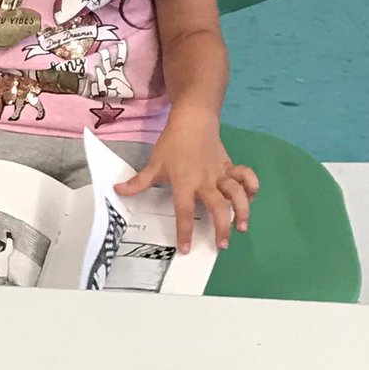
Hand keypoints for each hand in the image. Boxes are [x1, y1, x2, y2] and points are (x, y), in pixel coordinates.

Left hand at [114, 112, 258, 253]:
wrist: (193, 120)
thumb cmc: (172, 144)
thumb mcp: (154, 163)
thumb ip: (139, 182)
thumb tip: (118, 191)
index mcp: (184, 182)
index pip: (184, 210)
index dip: (185, 231)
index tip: (186, 249)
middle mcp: (205, 181)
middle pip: (217, 206)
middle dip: (221, 227)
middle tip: (221, 245)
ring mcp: (220, 173)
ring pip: (236, 193)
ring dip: (241, 210)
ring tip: (241, 227)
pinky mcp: (230, 167)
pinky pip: (246, 176)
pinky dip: (252, 186)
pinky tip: (252, 198)